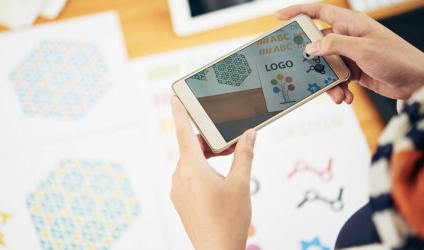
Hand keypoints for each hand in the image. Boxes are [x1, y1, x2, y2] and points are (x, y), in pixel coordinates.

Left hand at [170, 96, 256, 249]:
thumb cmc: (230, 220)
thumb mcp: (241, 183)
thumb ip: (244, 155)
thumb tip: (249, 134)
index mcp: (192, 168)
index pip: (183, 132)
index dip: (179, 111)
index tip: (174, 96)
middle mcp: (180, 175)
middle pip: (192, 148)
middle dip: (211, 142)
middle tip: (233, 144)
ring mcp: (178, 189)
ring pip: (191, 162)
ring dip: (208, 158)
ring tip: (230, 165)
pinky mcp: (180, 199)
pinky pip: (189, 176)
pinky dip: (202, 171)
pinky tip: (219, 181)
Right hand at [277, 3, 423, 102]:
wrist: (416, 81)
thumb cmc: (395, 58)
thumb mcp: (362, 49)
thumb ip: (334, 46)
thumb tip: (309, 48)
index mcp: (350, 24)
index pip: (318, 11)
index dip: (297, 12)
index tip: (279, 18)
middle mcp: (347, 37)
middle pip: (317, 44)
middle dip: (310, 61)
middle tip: (299, 70)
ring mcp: (350, 54)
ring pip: (325, 67)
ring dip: (328, 83)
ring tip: (337, 95)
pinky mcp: (353, 71)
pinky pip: (336, 79)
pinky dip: (339, 90)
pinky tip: (347, 98)